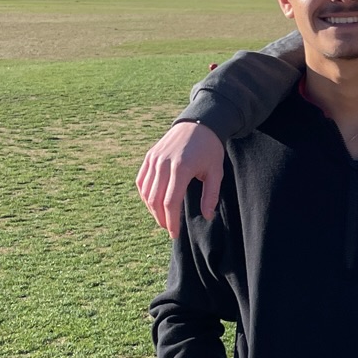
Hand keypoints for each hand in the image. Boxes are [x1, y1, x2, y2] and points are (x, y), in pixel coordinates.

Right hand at [137, 120, 225, 235]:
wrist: (198, 123)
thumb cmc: (210, 149)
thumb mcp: (216, 171)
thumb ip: (211, 195)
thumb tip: (207, 216)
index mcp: (181, 168)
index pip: (170, 202)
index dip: (171, 221)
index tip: (174, 233)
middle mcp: (163, 163)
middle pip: (155, 200)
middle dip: (161, 218)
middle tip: (169, 228)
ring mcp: (153, 159)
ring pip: (146, 192)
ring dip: (152, 209)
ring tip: (162, 218)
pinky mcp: (149, 156)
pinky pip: (141, 181)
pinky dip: (145, 195)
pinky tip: (153, 204)